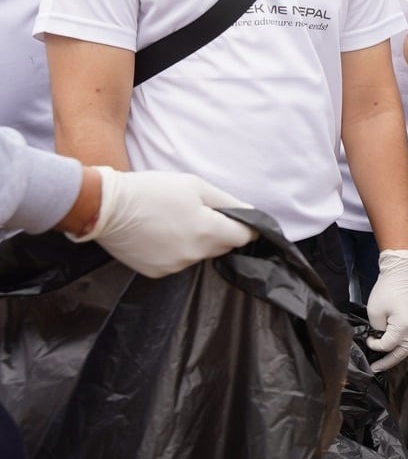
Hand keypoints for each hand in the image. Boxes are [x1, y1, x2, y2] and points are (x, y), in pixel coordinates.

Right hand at [74, 165, 256, 277]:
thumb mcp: (195, 186)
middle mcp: (195, 254)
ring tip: (174, 221)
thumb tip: (250, 214)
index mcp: (208, 232)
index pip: (243, 237)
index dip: (246, 226)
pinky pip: (178, 261)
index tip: (240, 219)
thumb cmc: (152, 191)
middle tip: (198, 213)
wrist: (105, 207)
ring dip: (197, 241)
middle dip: (219, 231)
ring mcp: (175, 266)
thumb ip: (228, 202)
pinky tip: (160, 235)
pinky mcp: (157, 272)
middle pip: (222, 246)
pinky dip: (176, 250)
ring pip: (200, 254)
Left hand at [365, 249, 407, 371]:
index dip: (375, 345)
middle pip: (402, 352)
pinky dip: (404, 346)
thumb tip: (379, 337)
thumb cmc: (387, 290)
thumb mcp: (375, 311)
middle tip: (376, 369)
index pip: (388, 345)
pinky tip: (396, 348)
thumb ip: (377, 329)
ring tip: (386, 362)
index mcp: (404, 327)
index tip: (368, 338)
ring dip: (397, 356)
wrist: (402, 272)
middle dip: (389, 362)